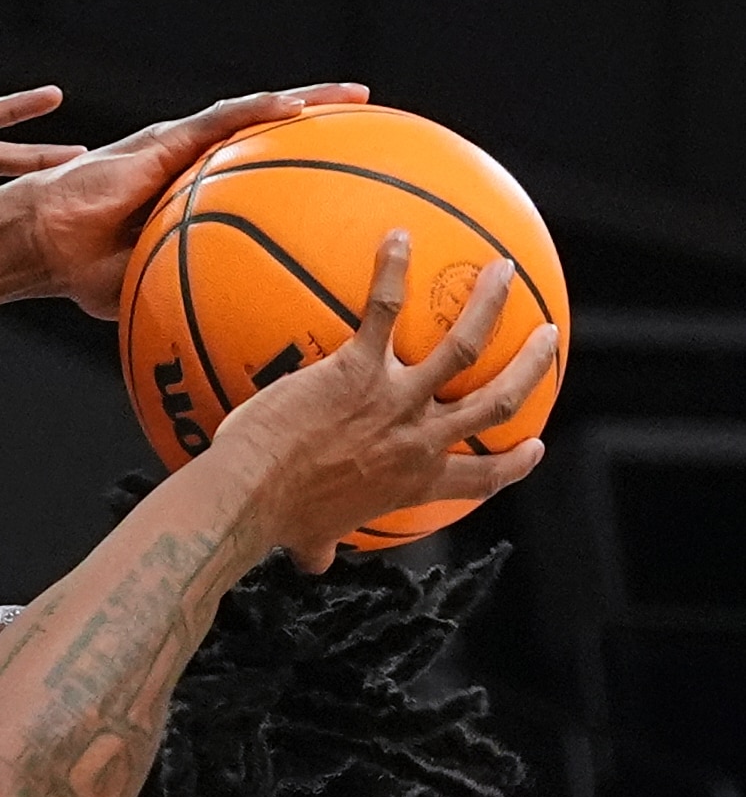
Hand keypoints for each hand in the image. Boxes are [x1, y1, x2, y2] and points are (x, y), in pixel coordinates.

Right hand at [4, 83, 367, 315]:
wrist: (40, 243)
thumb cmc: (84, 271)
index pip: (265, 178)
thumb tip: (231, 344)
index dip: (311, 176)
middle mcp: (199, 166)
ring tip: (356, 96)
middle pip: (274, 138)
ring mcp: (183, 148)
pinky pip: (220, 119)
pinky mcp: (163, 138)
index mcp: (199, 197)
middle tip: (381, 123)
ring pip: (257, 115)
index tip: (360, 180)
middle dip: (328, 127)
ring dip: (309, 102)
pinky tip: (295, 106)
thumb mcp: (152, 291)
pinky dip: (258, 109)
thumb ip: (192, 301)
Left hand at [219, 230, 555, 569]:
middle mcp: (419, 440)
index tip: (535, 447)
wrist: (250, 497)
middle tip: (545, 340)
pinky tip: (397, 237)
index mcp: (415, 481)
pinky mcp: (357, 369)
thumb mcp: (312, 538)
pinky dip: (392, 270)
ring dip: (488, 305)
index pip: (481, 477)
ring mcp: (394, 400)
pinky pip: (381, 308)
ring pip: (464, 346)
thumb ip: (324, 543)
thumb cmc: (274, 519)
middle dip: (531, 368)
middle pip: (498, 401)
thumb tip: (314, 559)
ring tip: (504, 270)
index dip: (514, 462)